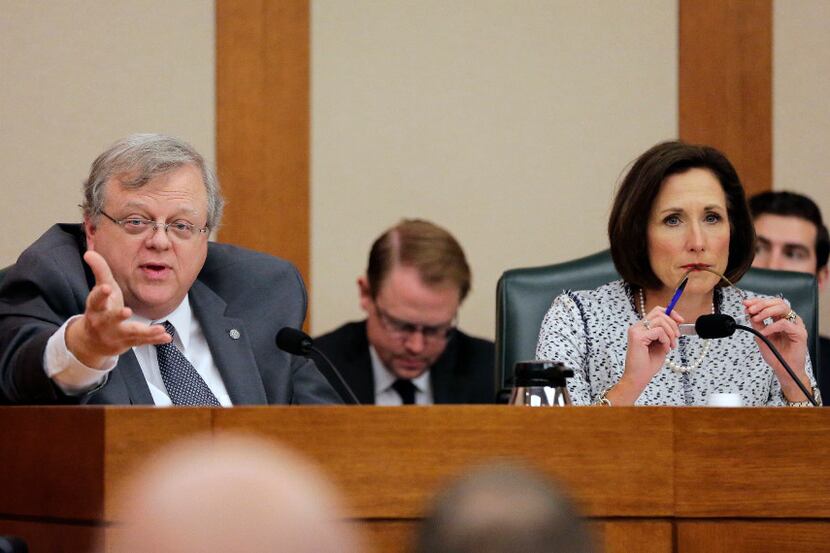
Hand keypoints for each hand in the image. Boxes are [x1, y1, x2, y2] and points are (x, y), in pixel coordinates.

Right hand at [65, 250, 170, 367]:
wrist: (92, 341)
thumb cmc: (100, 309)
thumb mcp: (100, 290)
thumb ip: (99, 271)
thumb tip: (89, 252)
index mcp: (96, 308)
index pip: (96, 300)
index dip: (100, 294)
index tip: (106, 287)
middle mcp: (104, 323)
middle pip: (110, 319)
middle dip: (118, 316)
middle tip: (126, 311)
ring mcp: (117, 334)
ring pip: (131, 333)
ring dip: (145, 332)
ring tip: (159, 329)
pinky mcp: (129, 342)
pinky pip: (143, 342)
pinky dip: (155, 340)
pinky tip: (167, 337)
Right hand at [610, 306, 682, 404]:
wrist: (638, 378)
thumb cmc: (648, 364)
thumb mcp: (661, 345)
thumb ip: (666, 333)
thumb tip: (677, 322)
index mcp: (641, 328)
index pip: (657, 311)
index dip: (670, 313)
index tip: (680, 320)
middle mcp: (637, 327)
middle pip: (659, 313)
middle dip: (673, 324)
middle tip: (676, 338)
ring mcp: (636, 331)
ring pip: (660, 320)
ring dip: (671, 333)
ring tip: (671, 346)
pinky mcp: (638, 337)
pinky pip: (659, 331)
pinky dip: (666, 340)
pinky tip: (665, 349)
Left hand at [743, 297, 809, 400]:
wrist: (784, 369)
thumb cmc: (775, 354)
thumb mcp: (760, 336)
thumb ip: (756, 324)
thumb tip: (748, 312)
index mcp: (780, 319)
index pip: (770, 303)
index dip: (757, 301)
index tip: (746, 303)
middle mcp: (789, 320)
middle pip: (777, 302)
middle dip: (761, 304)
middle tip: (750, 309)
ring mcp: (795, 325)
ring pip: (782, 308)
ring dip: (766, 311)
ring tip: (756, 318)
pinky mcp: (799, 333)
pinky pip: (784, 324)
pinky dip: (772, 326)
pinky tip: (764, 332)